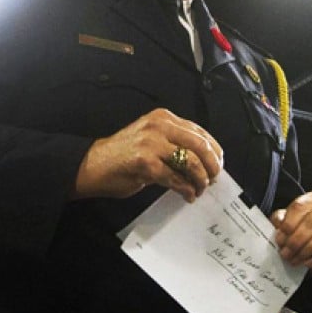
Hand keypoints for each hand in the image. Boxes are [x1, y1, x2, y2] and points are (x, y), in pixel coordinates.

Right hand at [72, 109, 222, 201]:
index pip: (199, 132)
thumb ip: (175, 143)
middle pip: (200, 145)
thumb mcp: (151, 139)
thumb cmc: (123, 155)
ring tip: (199, 189)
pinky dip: (186, 189)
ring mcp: (152, 144)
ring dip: (200, 180)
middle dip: (212, 166)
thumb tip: (203, 160)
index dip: (214, 150)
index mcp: (163, 118)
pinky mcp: (146, 163)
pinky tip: (187, 195)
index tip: (219, 165)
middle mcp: (159, 126)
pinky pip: (175, 178)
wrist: (93, 165)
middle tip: (213, 179)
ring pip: (191, 162)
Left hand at [271, 191, 311, 272]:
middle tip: (285, 253)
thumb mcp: (285, 221)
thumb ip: (280, 220)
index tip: (279, 239)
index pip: (300, 207)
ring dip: (307, 250)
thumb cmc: (299, 229)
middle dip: (296, 241)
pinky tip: (308, 262)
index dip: (288, 224)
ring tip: (295, 259)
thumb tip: (278, 223)